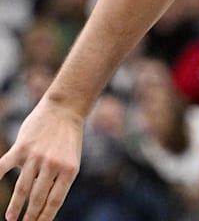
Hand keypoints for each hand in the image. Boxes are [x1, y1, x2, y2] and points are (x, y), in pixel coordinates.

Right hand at [0, 101, 84, 220]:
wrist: (65, 109)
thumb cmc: (68, 139)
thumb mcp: (71, 161)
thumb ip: (59, 181)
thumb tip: (44, 205)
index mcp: (69, 170)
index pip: (55, 201)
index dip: (45, 218)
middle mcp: (52, 165)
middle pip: (38, 198)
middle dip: (29, 216)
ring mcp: (36, 156)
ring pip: (22, 188)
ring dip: (15, 206)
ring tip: (11, 219)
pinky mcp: (21, 148)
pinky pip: (3, 167)